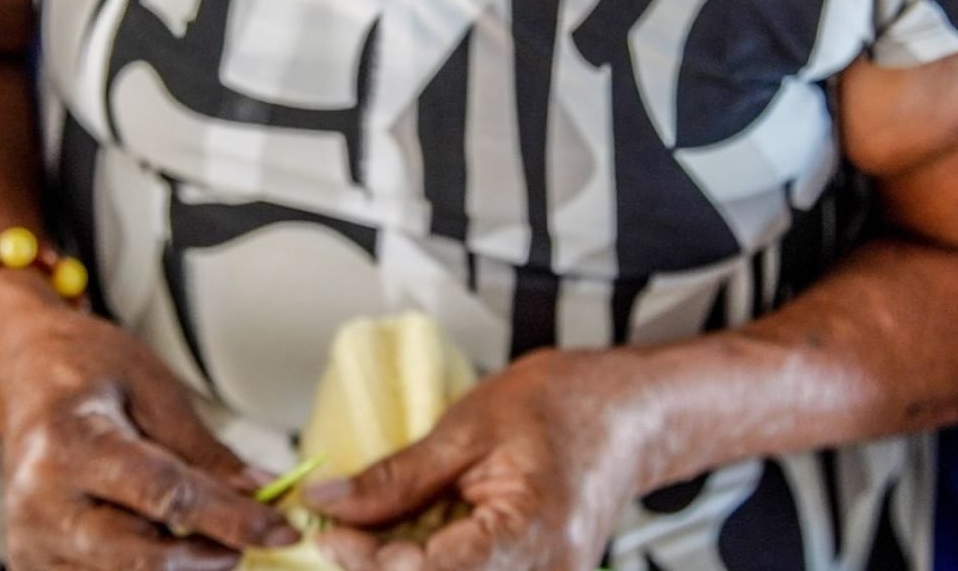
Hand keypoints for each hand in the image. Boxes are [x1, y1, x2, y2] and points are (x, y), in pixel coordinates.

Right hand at [0, 272, 297, 569]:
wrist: (26, 372)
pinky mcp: (31, 565)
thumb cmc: (85, 367)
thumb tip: (262, 492)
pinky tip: (175, 545)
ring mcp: (30, 542)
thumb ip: (205, 451)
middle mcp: (39, 503)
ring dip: (184, 566)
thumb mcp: (154, 388)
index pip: (167, 496)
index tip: (280, 529)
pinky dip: (148, 570)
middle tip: (255, 535)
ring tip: (217, 538)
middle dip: (211, 553)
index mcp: (69, 444)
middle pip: (145, 557)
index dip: (232, 518)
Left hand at [306, 347, 662, 570]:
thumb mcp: (468, 426)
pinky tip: (416, 536)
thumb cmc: (564, 404)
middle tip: (344, 530)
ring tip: (379, 527)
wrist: (630, 412)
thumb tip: (329, 504)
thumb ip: (397, 477)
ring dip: (403, 566)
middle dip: (379, 568)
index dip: (365, 561)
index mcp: (530, 533)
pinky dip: (433, 563)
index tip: (327, 531)